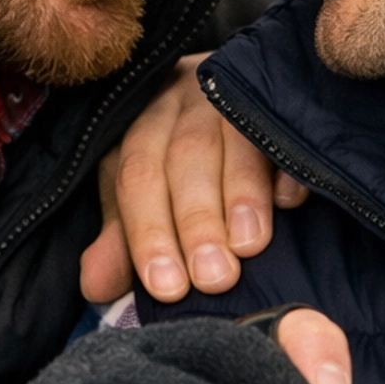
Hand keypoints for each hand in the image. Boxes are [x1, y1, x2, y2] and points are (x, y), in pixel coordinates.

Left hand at [80, 56, 309, 304]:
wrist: (233, 96)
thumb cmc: (177, 166)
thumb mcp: (140, 198)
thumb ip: (122, 239)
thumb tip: (95, 286)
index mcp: (142, 129)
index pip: (137, 177)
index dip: (149, 233)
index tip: (168, 287)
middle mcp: (184, 105)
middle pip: (185, 157)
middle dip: (197, 221)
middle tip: (214, 277)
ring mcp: (235, 98)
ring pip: (234, 138)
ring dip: (242, 196)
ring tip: (248, 247)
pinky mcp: (283, 101)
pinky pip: (286, 126)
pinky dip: (287, 165)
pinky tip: (289, 202)